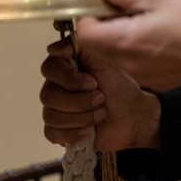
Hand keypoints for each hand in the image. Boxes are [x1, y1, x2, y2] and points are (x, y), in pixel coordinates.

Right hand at [40, 38, 161, 151]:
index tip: (92, 82)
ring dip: (82, 117)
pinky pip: (51, 133)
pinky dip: (73, 133)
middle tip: (101, 99)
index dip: (68, 78)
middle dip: (79, 101)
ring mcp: (56, 109)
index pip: (49, 68)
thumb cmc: (120, 87)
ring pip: (51, 116)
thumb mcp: (105, 60)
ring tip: (101, 113)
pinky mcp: (60, 131)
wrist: (132, 115)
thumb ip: (82, 47)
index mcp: (66, 67)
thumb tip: (54, 48)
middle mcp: (57, 87)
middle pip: (48, 95)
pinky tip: (89, 130)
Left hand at [72, 0, 180, 92]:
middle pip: (96, 48)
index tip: (98, 3)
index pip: (84, 34)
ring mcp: (144, 76)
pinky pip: (135, 66)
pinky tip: (160, 36)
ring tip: (144, 20)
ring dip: (119, 39)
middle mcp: (130, 64)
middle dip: (101, 27)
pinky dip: (137, 52)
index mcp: (127, 41)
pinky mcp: (157, 82)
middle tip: (121, 7)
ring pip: (115, 58)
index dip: (86, 16)